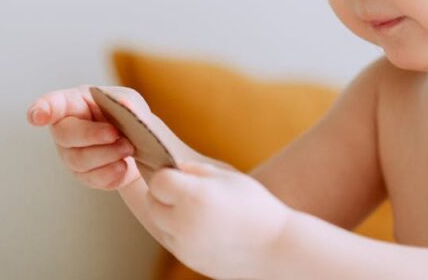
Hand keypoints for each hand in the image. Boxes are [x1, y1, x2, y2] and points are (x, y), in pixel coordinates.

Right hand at [26, 85, 148, 189]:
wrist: (140, 146)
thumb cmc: (126, 116)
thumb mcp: (128, 101)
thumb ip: (126, 102)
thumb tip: (124, 105)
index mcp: (72, 103)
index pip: (51, 104)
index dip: (42, 110)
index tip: (38, 116)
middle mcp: (65, 130)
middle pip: (66, 135)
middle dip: (93, 135)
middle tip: (116, 133)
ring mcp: (70, 155)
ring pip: (80, 159)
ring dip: (108, 153)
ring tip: (128, 147)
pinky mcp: (84, 176)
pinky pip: (93, 178)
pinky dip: (111, 171)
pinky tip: (123, 165)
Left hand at [146, 162, 289, 279]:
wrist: (275, 246)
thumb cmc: (255, 206)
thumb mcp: (228, 176)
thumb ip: (196, 170)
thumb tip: (172, 168)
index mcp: (194, 197)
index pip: (158, 180)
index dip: (167, 173)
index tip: (178, 172)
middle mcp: (183, 223)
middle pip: (151, 202)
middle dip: (161, 192)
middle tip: (182, 186)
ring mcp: (183, 246)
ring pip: (156, 222)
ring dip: (165, 211)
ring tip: (190, 204)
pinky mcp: (187, 259)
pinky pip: (169, 239)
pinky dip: (175, 228)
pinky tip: (197, 221)